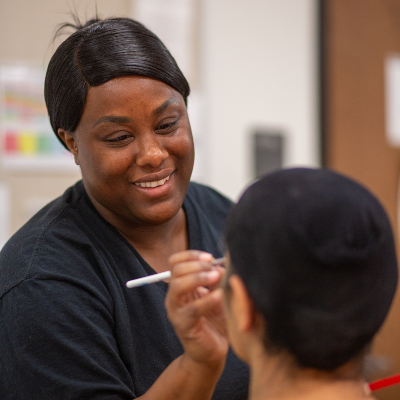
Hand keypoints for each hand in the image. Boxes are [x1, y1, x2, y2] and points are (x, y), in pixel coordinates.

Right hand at [165, 250, 227, 368]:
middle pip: (176, 270)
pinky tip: (220, 295)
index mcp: (180, 285)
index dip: (191, 255)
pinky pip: (192, 308)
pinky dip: (207, 299)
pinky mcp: (182, 325)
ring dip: (198, 278)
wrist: (212, 351)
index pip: (175, 262)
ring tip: (216, 276)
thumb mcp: (217, 294)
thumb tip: (221, 264)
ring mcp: (175, 310)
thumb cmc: (215, 320)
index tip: (210, 257)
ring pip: (178, 286)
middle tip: (214, 267)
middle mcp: (174, 296)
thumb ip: (217, 279)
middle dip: (196, 264)